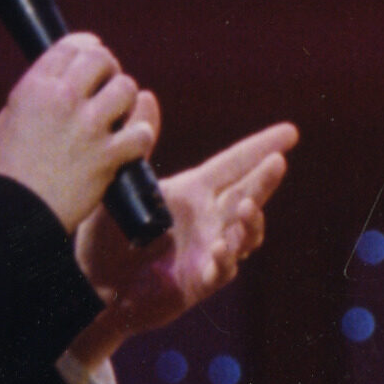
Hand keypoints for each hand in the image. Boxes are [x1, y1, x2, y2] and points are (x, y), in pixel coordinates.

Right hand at [0, 33, 156, 232]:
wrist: (13, 214)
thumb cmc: (8, 170)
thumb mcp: (10, 118)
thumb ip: (38, 93)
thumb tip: (64, 78)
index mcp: (34, 88)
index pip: (70, 47)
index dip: (87, 46)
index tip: (94, 50)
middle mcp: (63, 100)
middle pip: (103, 60)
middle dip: (109, 68)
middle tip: (107, 84)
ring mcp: (89, 128)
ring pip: (127, 89)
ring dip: (126, 100)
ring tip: (118, 114)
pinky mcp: (108, 156)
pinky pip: (141, 132)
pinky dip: (140, 135)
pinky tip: (131, 140)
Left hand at [68, 123, 294, 366]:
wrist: (92, 288)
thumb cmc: (105, 237)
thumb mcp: (121, 186)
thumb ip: (139, 143)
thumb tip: (145, 94)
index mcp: (193, 192)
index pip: (234, 165)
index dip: (261, 147)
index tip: (290, 133)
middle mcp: (208, 218)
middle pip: (248, 194)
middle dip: (265, 180)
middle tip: (277, 163)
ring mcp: (209, 250)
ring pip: (246, 233)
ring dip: (250, 220)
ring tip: (244, 208)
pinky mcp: (200, 281)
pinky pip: (223, 269)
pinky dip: (225, 257)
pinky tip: (220, 247)